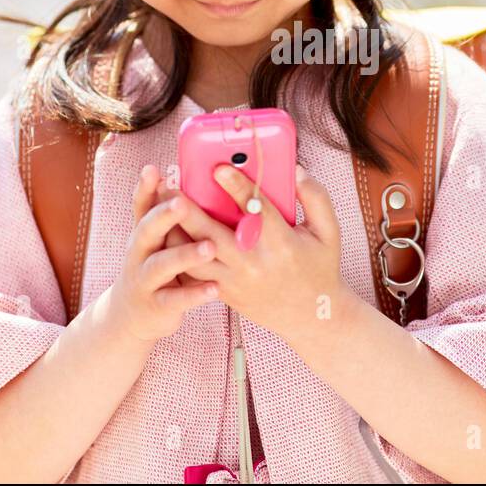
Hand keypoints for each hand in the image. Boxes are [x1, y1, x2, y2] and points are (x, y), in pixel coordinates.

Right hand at [103, 167, 221, 345]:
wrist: (129, 317)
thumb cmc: (154, 269)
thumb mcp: (157, 243)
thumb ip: (171, 219)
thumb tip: (188, 179)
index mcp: (143, 234)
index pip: (142, 206)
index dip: (145, 188)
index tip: (152, 169)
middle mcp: (139, 254)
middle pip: (147, 230)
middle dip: (164, 216)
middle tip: (182, 202)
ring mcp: (144, 280)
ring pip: (162, 265)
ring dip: (185, 255)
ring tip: (210, 247)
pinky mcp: (156, 305)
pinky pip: (175, 299)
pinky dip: (194, 294)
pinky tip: (214, 288)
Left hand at [169, 162, 346, 345]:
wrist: (311, 318)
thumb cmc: (320, 269)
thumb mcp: (329, 233)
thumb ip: (315, 198)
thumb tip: (294, 169)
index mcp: (281, 244)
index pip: (255, 211)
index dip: (236, 188)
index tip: (218, 167)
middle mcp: (254, 263)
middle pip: (213, 234)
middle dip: (187, 210)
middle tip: (168, 185)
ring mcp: (235, 280)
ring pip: (196, 256)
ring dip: (174, 232)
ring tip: (157, 207)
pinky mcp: (224, 292)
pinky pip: (194, 272)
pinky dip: (177, 253)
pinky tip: (164, 233)